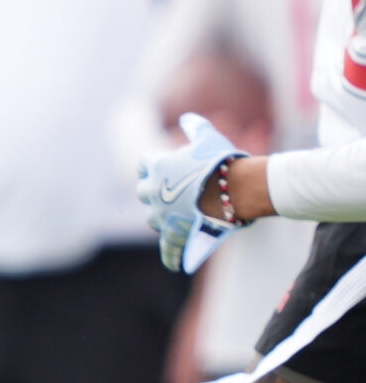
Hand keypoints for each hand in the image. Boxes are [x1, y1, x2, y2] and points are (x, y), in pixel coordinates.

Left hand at [139, 112, 246, 273]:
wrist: (238, 189)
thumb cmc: (224, 161)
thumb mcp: (209, 138)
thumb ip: (195, 127)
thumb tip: (188, 118)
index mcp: (157, 167)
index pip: (144, 164)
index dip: (151, 166)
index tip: (155, 168)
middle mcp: (153, 192)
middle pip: (144, 192)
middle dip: (153, 193)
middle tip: (168, 194)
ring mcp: (162, 215)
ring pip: (153, 219)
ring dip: (161, 218)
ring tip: (175, 218)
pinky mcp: (175, 234)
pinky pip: (169, 249)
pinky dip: (172, 257)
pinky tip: (174, 264)